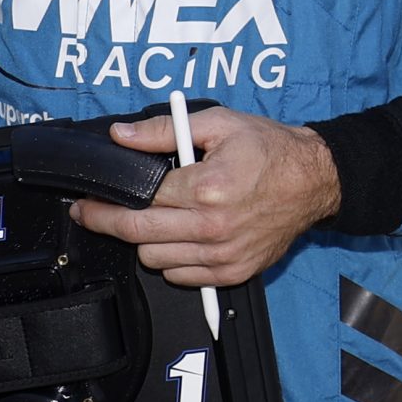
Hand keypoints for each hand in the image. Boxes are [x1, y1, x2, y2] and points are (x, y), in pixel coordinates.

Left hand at [73, 106, 342, 287]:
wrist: (315, 180)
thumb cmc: (269, 149)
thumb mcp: (218, 124)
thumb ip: (163, 131)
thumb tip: (120, 136)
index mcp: (207, 188)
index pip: (137, 200)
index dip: (103, 202)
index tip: (86, 200)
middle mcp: (213, 227)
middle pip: (137, 235)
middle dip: (106, 224)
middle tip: (92, 214)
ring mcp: (223, 255)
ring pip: (155, 260)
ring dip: (145, 241)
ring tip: (151, 219)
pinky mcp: (233, 272)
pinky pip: (182, 277)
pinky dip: (172, 260)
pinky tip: (179, 237)